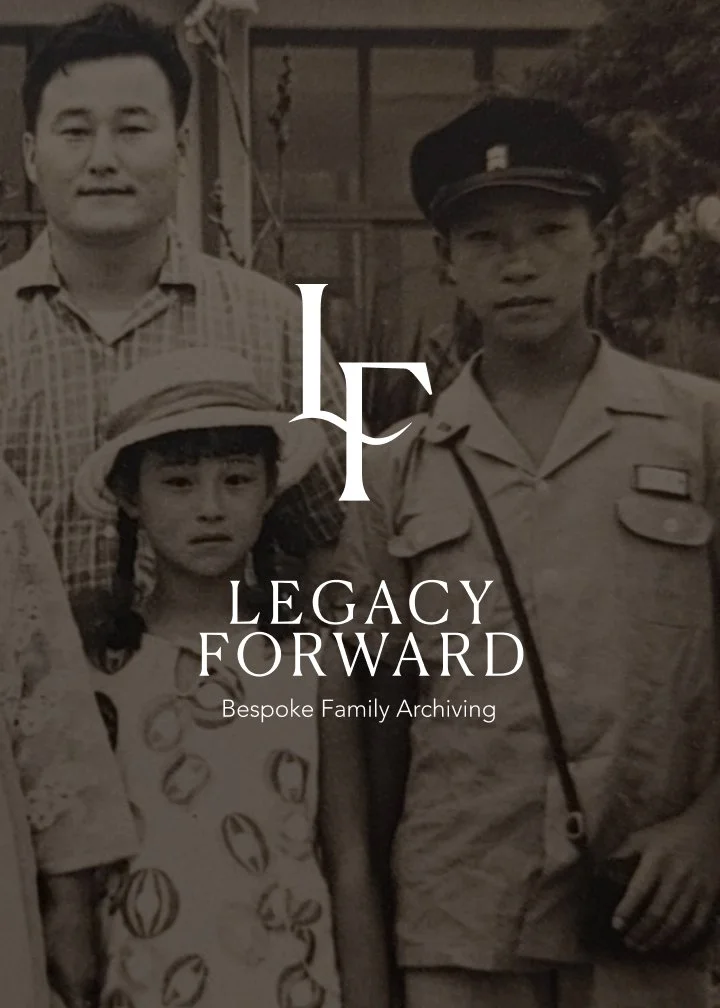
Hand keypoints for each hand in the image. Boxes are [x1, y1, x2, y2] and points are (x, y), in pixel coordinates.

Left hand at [611, 807, 719, 951]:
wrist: (709, 830)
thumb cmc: (669, 834)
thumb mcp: (643, 836)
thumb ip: (623, 852)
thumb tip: (600, 869)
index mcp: (657, 861)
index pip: (639, 891)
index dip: (626, 910)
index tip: (616, 926)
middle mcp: (676, 877)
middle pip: (657, 913)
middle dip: (640, 932)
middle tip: (628, 942)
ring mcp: (695, 889)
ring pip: (675, 923)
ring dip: (657, 939)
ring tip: (643, 947)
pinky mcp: (710, 897)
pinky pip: (697, 925)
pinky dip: (682, 939)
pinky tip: (669, 945)